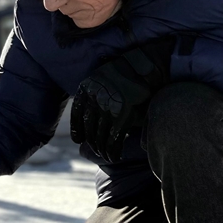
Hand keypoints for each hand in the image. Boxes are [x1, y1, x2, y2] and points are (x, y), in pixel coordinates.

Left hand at [71, 37, 175, 162]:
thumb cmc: (128, 72)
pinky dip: (112, 150)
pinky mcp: (122, 115)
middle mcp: (93, 99)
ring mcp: (107, 107)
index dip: (77, 130)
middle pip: (88, 127)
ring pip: (99, 135)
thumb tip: (95, 115)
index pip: (76, 114)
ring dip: (101, 149)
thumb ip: (98, 95)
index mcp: (86, 88)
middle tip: (96, 150)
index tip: (78, 140)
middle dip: (92, 142)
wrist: (146, 66)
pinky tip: (113, 156)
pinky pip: (113, 138)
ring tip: (106, 156)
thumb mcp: (105, 79)